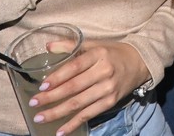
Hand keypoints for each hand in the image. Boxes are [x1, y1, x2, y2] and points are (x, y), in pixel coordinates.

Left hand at [29, 40, 149, 134]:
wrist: (139, 63)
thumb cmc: (113, 52)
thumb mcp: (95, 44)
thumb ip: (72, 45)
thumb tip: (48, 46)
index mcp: (98, 55)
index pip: (75, 67)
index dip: (58, 77)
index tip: (42, 86)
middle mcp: (104, 72)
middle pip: (74, 87)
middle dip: (51, 97)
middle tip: (33, 103)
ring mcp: (108, 89)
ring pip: (78, 103)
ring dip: (57, 112)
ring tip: (40, 117)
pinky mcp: (110, 102)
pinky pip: (89, 115)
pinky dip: (73, 124)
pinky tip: (60, 131)